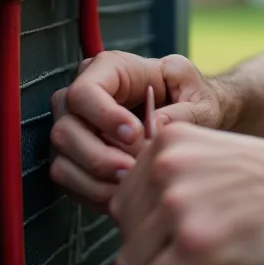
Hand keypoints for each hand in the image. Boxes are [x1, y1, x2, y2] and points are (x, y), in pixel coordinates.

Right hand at [49, 52, 222, 211]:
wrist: (191, 124)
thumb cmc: (193, 102)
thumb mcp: (201, 99)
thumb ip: (184, 111)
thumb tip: (156, 125)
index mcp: (110, 69)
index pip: (84, 92)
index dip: (104, 116)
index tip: (136, 134)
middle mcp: (82, 97)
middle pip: (65, 130)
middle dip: (99, 157)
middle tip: (133, 171)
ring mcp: (74, 128)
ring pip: (62, 161)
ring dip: (96, 180)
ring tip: (131, 185)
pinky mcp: (74, 157)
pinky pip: (68, 181)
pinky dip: (94, 193)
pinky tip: (123, 194)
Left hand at [110, 123, 263, 264]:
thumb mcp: (216, 164)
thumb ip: (176, 186)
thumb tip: (142, 237)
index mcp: (167, 143)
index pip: (122, 206)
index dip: (150, 240)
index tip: (181, 251)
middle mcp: (165, 168)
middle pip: (124, 240)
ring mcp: (177, 205)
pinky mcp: (195, 245)